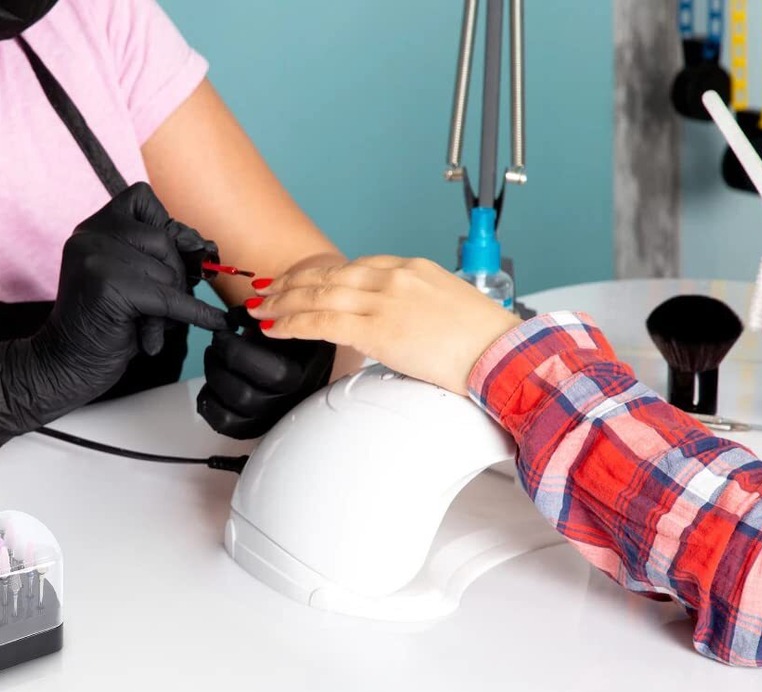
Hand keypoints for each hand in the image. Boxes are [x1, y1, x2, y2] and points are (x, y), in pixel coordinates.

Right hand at [0, 183, 229, 445]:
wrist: (66, 366)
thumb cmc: (105, 326)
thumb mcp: (134, 279)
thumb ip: (160, 255)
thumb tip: (205, 246)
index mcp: (91, 228)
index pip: (141, 198)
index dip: (165, 224)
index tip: (173, 255)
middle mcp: (89, 235)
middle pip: (162, 238)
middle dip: (175, 273)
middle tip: (164, 306)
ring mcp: (95, 258)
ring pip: (167, 270)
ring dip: (172, 302)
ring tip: (151, 325)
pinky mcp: (109, 286)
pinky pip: (169, 298)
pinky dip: (195, 313)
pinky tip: (214, 323)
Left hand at [197, 323, 334, 439]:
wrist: (294, 355)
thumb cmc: (286, 335)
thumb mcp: (283, 319)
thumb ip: (264, 315)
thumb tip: (238, 315)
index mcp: (309, 371)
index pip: (273, 374)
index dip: (237, 351)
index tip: (225, 330)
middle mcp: (294, 401)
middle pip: (245, 397)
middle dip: (219, 365)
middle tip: (215, 344)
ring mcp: (274, 417)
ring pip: (231, 414)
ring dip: (213, 380)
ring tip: (213, 358)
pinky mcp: (256, 425)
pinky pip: (224, 424)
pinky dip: (208, 402)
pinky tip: (213, 381)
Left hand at [245, 255, 520, 395]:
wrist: (501, 355)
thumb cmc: (484, 342)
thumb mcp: (446, 309)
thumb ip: (413, 310)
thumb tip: (395, 327)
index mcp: (412, 269)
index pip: (354, 265)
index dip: (320, 273)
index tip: (300, 281)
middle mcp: (394, 278)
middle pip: (329, 274)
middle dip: (292, 282)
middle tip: (266, 290)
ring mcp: (385, 300)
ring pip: (319, 295)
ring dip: (283, 302)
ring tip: (260, 309)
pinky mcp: (378, 329)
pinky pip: (322, 322)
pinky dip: (293, 323)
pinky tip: (275, 327)